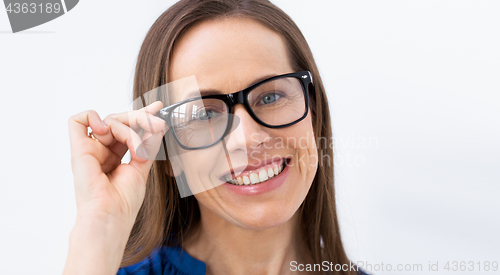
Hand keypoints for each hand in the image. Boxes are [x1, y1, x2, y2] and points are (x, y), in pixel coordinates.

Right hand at [68, 101, 166, 225]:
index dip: (142, 115)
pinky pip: (78, 120)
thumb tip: (157, 124)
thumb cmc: (124, 199)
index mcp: (115, 154)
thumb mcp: (143, 166)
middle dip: (140, 118)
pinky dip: (94, 118)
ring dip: (128, 129)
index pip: (128, 127)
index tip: (158, 108)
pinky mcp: (78, 148)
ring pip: (108, 120)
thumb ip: (148, 144)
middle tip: (156, 125)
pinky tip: (106, 131)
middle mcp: (102, 149)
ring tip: (137, 150)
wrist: (111, 214)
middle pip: (120, 120)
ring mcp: (90, 148)